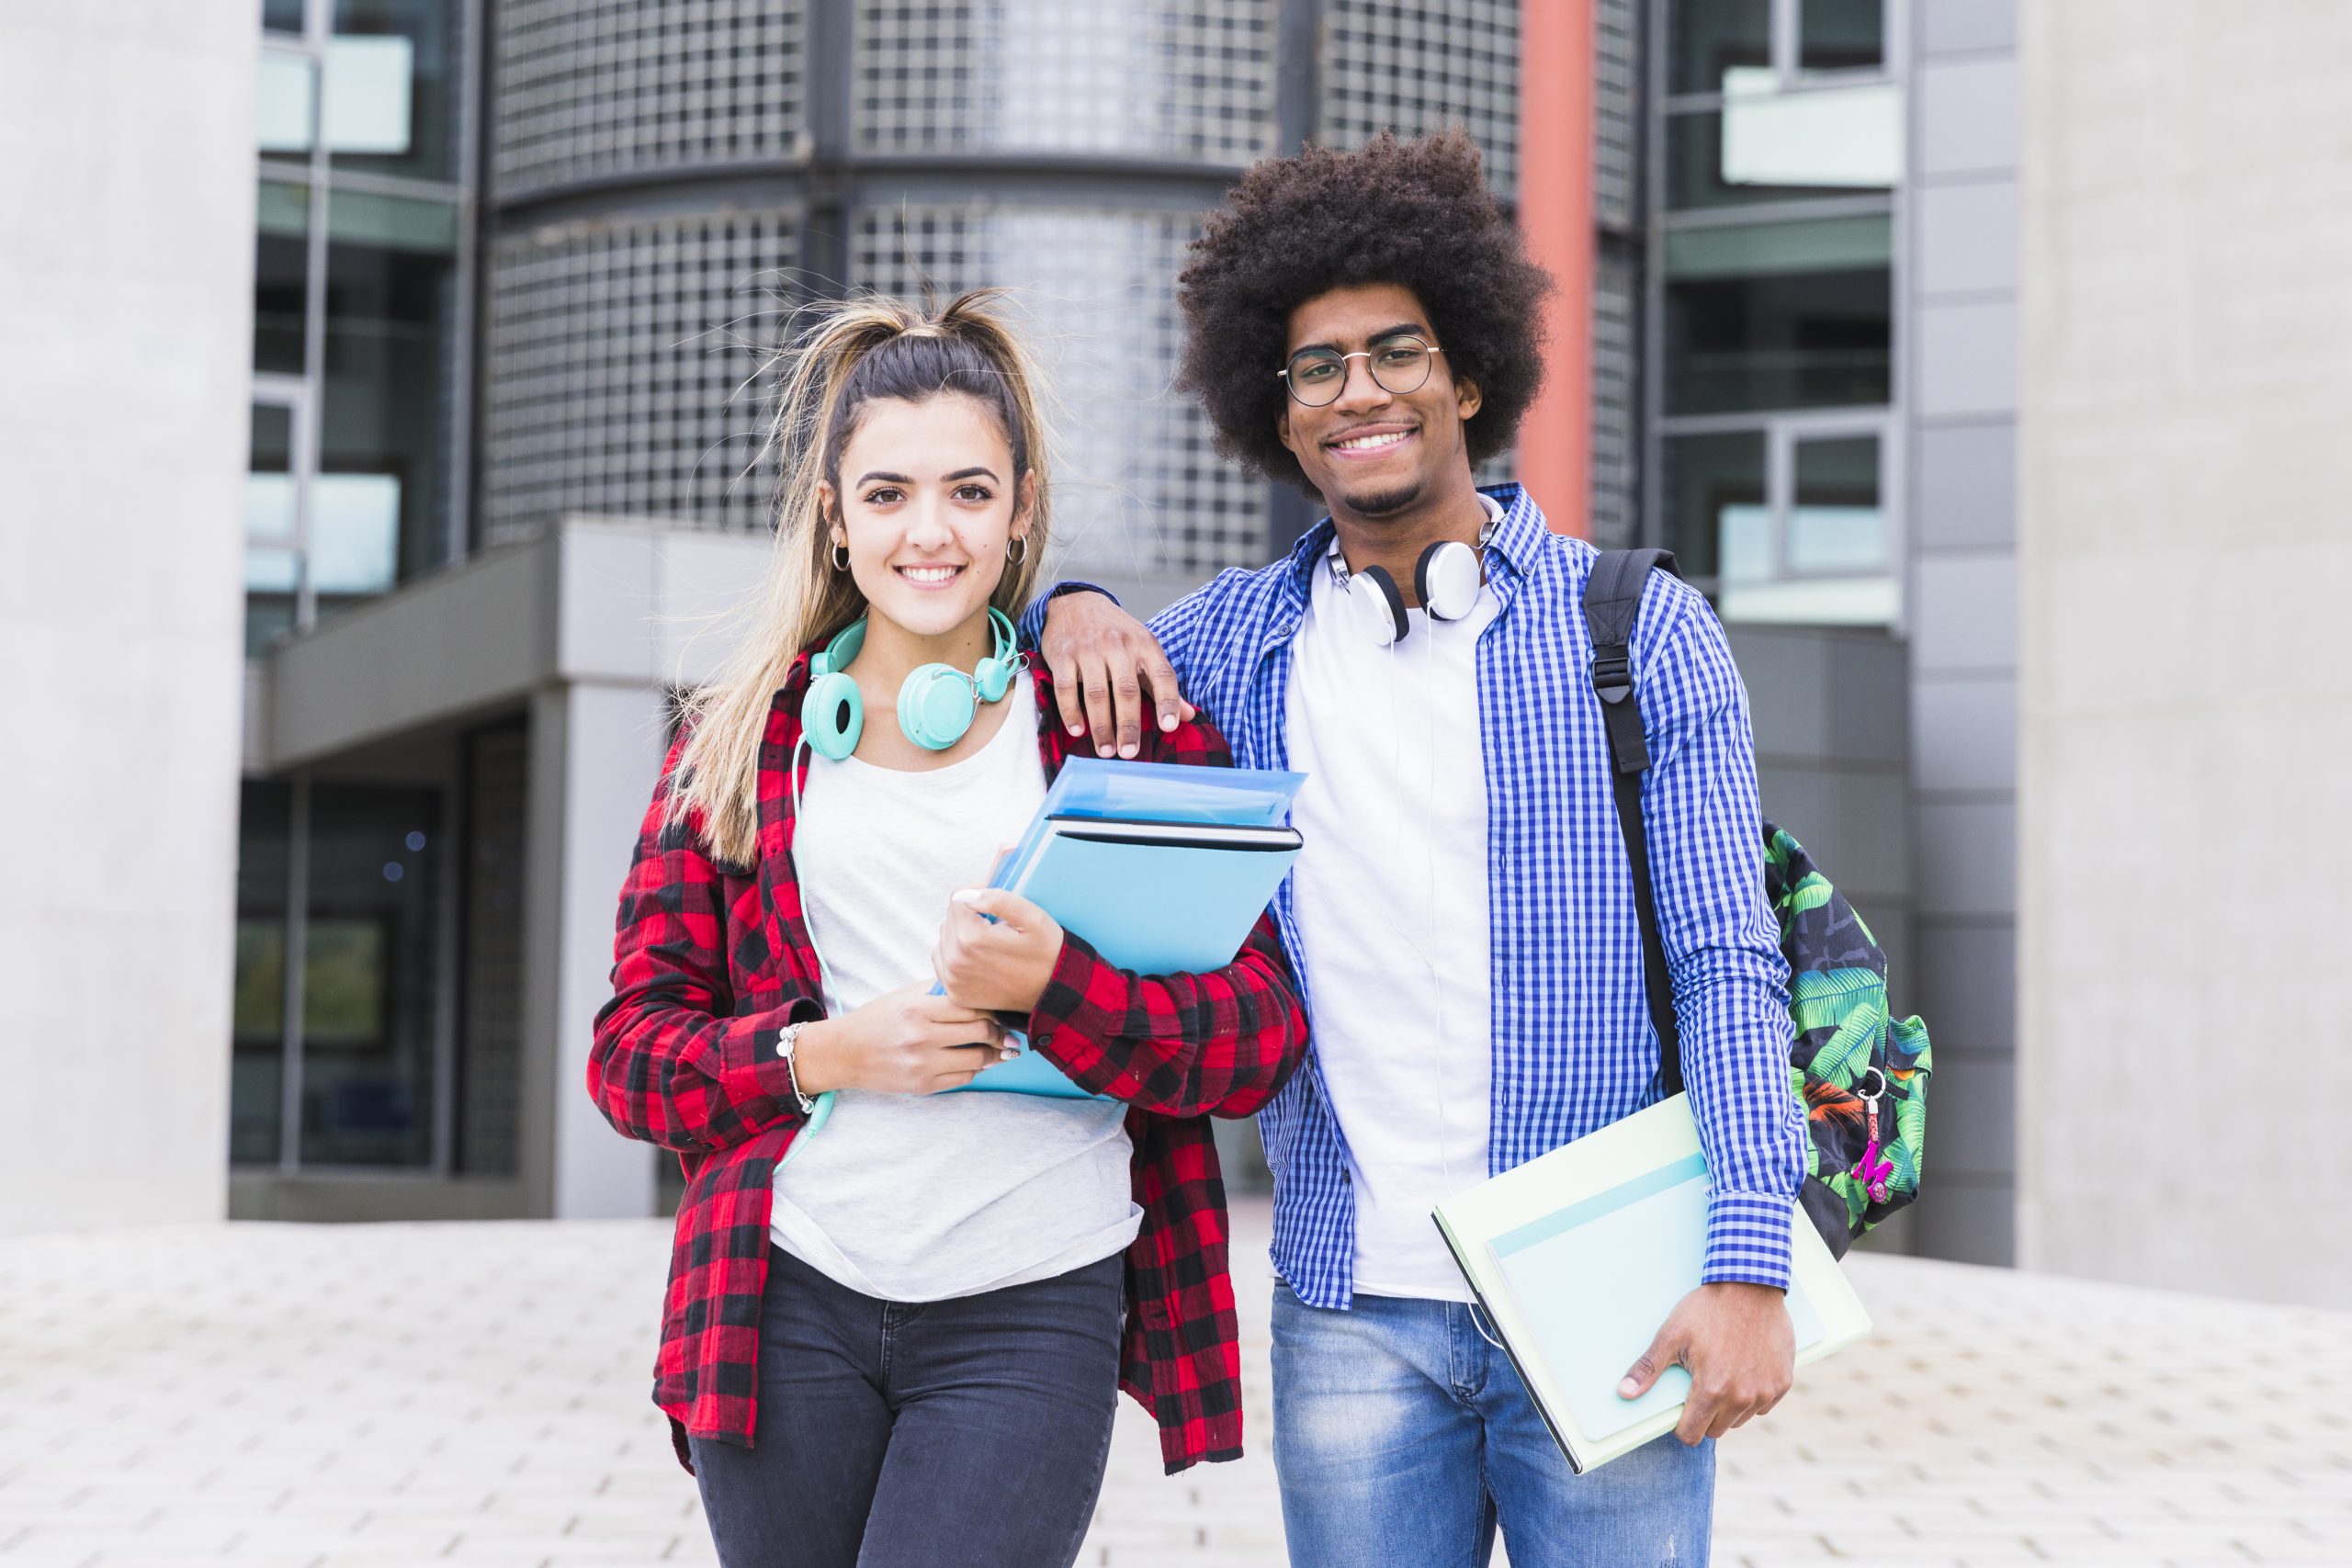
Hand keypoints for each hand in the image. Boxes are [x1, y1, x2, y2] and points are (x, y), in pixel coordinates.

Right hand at [791, 985, 1014, 1096]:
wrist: (845, 1053)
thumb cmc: (878, 1020)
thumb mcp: (905, 996)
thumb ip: (940, 991)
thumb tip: (979, 990)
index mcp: (918, 1008)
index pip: (972, 1005)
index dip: (993, 1008)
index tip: (999, 1011)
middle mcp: (921, 1036)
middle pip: (981, 1031)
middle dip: (1000, 1032)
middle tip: (1007, 1033)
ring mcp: (922, 1063)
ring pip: (978, 1058)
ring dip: (994, 1054)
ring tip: (1000, 1050)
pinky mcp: (922, 1085)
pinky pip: (964, 1078)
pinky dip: (975, 1069)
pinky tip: (976, 1062)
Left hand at [932, 888, 1064, 1015]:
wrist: (1053, 992)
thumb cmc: (1046, 952)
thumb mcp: (1033, 918)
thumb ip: (998, 900)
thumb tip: (964, 895)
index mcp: (972, 938)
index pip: (957, 899)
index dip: (978, 894)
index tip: (997, 906)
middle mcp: (956, 961)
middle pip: (950, 919)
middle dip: (970, 916)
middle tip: (997, 925)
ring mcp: (953, 980)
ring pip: (945, 939)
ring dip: (962, 934)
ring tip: (989, 941)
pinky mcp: (956, 993)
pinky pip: (943, 961)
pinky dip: (956, 954)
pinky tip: (978, 956)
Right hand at [1039, 591, 1194, 758]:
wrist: (1076, 603)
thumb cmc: (1116, 633)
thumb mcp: (1143, 650)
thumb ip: (1161, 684)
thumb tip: (1188, 716)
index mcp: (1145, 644)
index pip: (1162, 674)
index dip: (1168, 701)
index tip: (1170, 726)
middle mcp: (1118, 645)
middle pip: (1126, 690)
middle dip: (1129, 725)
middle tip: (1130, 753)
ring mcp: (1089, 649)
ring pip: (1096, 693)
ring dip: (1101, 725)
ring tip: (1105, 751)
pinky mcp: (1063, 654)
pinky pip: (1066, 687)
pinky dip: (1071, 712)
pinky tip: (1078, 730)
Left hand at [1618, 1281, 1794, 1444]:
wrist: (1750, 1285)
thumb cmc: (1708, 1308)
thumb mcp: (1672, 1335)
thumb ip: (1648, 1368)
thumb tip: (1624, 1393)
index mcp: (1712, 1390)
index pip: (1691, 1434)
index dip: (1681, 1425)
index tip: (1680, 1407)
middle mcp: (1742, 1398)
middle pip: (1716, 1430)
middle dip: (1704, 1416)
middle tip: (1700, 1386)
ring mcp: (1765, 1392)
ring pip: (1740, 1420)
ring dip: (1729, 1407)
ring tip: (1722, 1374)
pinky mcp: (1782, 1383)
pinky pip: (1763, 1406)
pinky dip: (1752, 1396)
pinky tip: (1744, 1370)